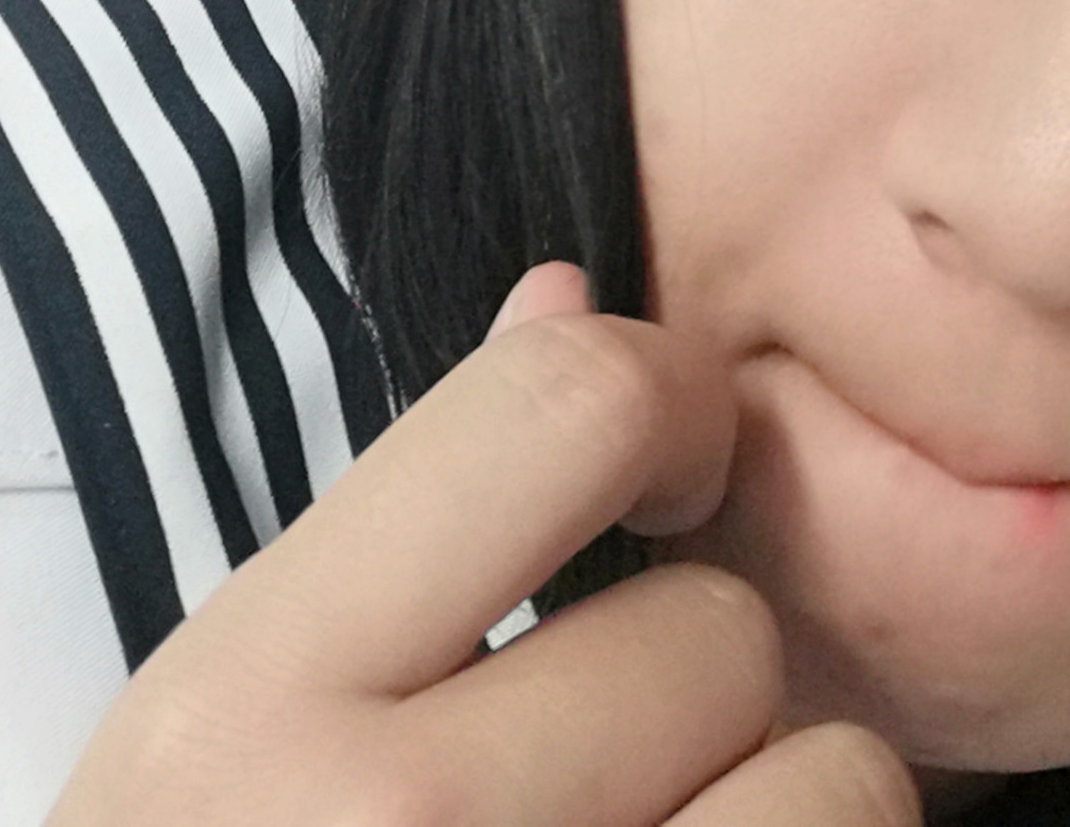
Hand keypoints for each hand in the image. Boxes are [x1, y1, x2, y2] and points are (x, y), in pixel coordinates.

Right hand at [49, 261, 921, 826]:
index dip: (662, 409)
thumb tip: (571, 296)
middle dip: (689, 705)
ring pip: (841, 782)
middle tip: (589, 800)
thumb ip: (409, 536)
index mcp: (243, 715)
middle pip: (720, 630)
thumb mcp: (228, 758)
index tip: (665, 473)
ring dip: (783, 826)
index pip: (566, 398)